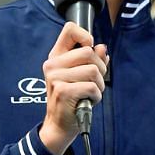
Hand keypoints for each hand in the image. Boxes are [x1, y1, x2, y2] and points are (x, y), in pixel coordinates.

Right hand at [39, 21, 108, 154]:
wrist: (60, 124)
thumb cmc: (72, 99)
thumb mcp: (82, 76)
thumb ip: (92, 60)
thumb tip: (101, 47)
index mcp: (56, 57)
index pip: (70, 29)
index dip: (86, 36)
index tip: (90, 50)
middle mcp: (52, 65)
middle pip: (88, 52)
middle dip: (100, 68)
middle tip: (94, 82)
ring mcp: (55, 77)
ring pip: (93, 70)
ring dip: (99, 85)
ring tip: (89, 93)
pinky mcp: (63, 91)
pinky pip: (92, 87)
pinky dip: (96, 96)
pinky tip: (87, 101)